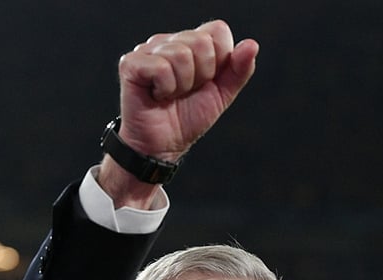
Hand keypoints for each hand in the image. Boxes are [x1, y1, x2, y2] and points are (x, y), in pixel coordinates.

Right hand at [99, 20, 258, 204]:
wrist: (163, 146)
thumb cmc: (187, 118)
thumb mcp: (221, 94)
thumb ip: (239, 70)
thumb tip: (251, 45)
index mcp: (190, 43)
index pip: (217, 30)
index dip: (219, 61)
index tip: (205, 81)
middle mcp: (168, 41)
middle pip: (200, 42)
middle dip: (201, 76)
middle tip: (186, 91)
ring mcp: (147, 49)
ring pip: (181, 55)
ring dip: (182, 85)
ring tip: (171, 94)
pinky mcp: (131, 64)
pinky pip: (161, 68)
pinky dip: (165, 89)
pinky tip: (157, 95)